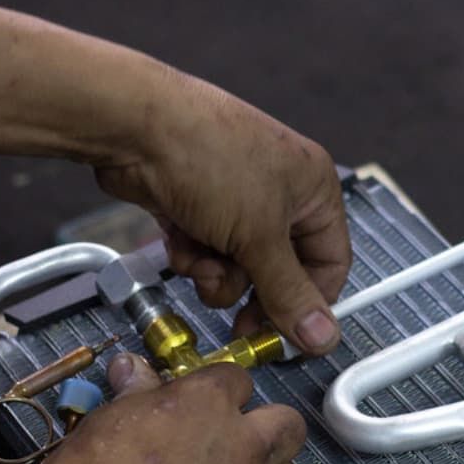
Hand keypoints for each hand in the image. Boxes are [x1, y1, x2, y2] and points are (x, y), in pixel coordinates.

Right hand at [21, 353, 305, 463]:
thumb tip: (133, 368)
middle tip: (235, 444)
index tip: (204, 409)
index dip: (221, 394)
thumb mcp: (108, 420)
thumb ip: (138, 391)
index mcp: (210, 402)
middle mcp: (246, 444)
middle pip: (288, 424)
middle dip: (267, 429)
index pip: (239, 381)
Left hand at [95, 71, 350, 354]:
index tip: (289, 337)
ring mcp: (237, 200)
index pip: (331, 262)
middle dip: (254, 291)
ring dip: (217, 274)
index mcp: (314, 189)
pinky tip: (178, 237)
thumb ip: (290, 293)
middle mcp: (281, 193)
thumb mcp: (259, 237)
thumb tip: (322, 335)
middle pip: (282, 272)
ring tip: (200, 257)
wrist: (132, 126)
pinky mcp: (200, 207)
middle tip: (240, 325)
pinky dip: (193, 255)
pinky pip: (208, 254)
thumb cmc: (206, 155)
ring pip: (240, 269)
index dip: (312, 302)